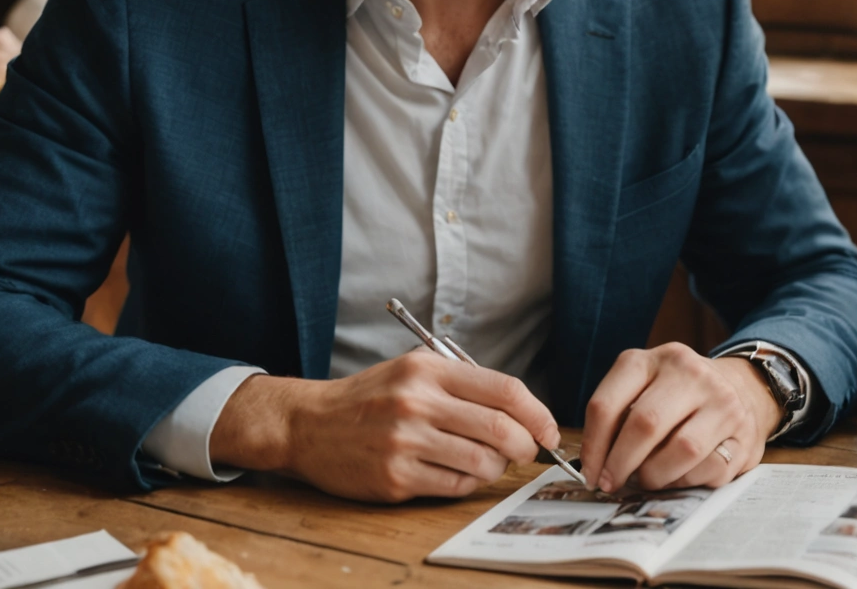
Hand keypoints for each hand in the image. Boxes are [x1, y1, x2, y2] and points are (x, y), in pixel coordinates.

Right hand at [209, 349, 559, 502]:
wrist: (308, 424)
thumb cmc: (371, 397)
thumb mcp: (415, 370)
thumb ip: (464, 383)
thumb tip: (523, 411)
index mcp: (429, 370)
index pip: (505, 390)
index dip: (537, 414)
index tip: (548, 430)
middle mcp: (417, 403)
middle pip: (500, 428)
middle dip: (525, 446)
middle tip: (527, 451)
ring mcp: (404, 442)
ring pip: (481, 463)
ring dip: (496, 468)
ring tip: (487, 462)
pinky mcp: (394, 477)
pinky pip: (453, 487)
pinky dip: (467, 483)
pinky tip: (458, 474)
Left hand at [579, 343, 777, 492]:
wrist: (743, 388)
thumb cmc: (680, 397)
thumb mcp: (646, 388)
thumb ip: (619, 417)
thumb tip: (595, 466)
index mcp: (654, 360)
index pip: (607, 404)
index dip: (592, 446)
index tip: (590, 473)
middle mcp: (691, 373)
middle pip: (644, 424)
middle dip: (620, 464)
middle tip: (611, 483)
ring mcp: (723, 401)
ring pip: (680, 450)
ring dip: (656, 476)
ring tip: (650, 478)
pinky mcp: (745, 433)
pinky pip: (708, 470)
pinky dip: (687, 481)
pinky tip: (681, 475)